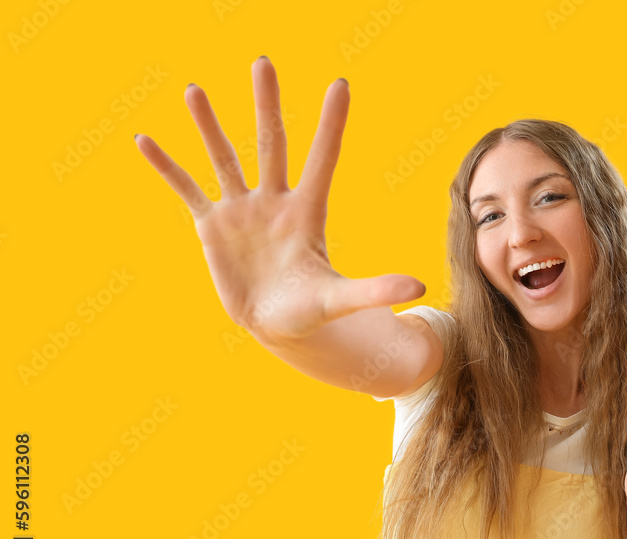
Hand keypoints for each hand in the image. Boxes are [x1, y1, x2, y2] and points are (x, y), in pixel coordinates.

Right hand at [135, 58, 424, 338]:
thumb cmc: (310, 311)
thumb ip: (375, 290)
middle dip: (267, 104)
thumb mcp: (340, 300)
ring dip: (209, 126)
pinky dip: (167, 167)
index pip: (323, 158)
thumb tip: (418, 287)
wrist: (275, 325)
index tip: (341, 84)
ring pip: (225, 158)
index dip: (331, 123)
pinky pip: (187, 189)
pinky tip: (145, 140)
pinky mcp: (212, 226)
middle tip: (264, 62)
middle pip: (271, 143)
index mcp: (308, 212)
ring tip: (195, 91)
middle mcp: (274, 201)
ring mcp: (242, 210)